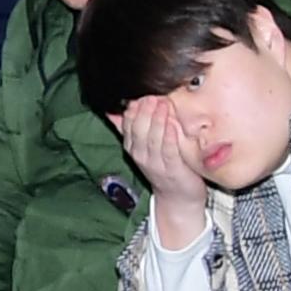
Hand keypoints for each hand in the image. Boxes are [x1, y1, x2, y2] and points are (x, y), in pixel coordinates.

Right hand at [115, 95, 209, 239]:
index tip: (143, 92)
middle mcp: (140, 154)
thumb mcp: (144, 148)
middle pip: (139, 128)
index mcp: (132, 146)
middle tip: (154, 94)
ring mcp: (155, 163)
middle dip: (146, 109)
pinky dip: (170, 136)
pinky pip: (169, 150)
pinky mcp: (173, 169)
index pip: (128, 122)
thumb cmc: (164, 168)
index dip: (135, 107)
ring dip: (158, 118)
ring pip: (153, 137)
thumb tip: (112, 111)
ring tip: (164, 102)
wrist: (178, 197)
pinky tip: (173, 124)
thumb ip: (129, 129)